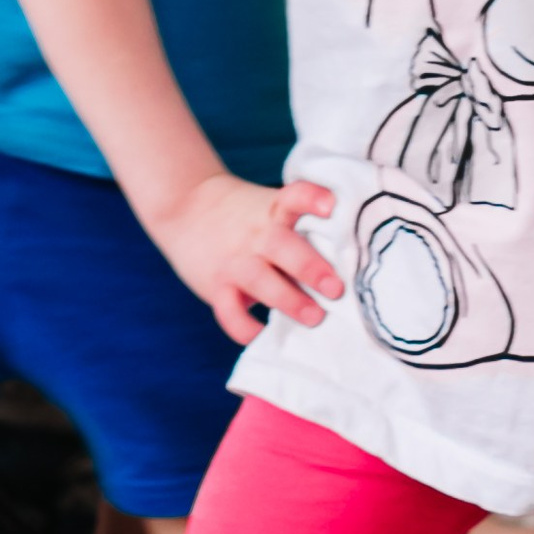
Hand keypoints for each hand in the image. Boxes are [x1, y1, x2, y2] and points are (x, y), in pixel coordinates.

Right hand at [151, 168, 340, 343]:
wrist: (186, 207)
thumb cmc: (245, 216)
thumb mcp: (269, 209)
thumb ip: (299, 232)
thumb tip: (348, 267)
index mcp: (273, 211)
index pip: (293, 196)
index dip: (311, 198)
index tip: (331, 206)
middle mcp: (255, 235)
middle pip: (283, 246)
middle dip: (310, 268)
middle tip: (336, 289)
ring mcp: (234, 261)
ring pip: (260, 280)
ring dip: (288, 300)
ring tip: (315, 317)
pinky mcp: (216, 287)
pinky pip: (229, 312)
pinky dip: (245, 328)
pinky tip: (265, 337)